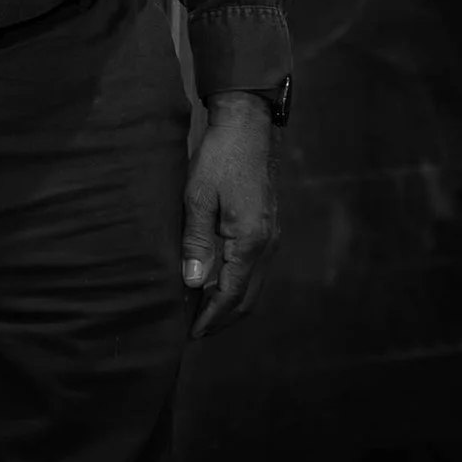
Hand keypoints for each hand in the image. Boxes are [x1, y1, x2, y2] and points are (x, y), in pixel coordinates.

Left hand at [182, 90, 278, 337]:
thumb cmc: (219, 158)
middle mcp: (267, 245)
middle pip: (248, 299)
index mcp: (250, 240)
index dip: (210, 317)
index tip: (190, 333)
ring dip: (230, 304)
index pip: (231, 295)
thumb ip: (196, 242)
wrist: (247, 128)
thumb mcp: (197, 198)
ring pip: (254, 287)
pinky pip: (255, 270)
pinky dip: (237, 286)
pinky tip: (216, 284)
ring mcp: (271, 238)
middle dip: (222, 319)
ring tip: (201, 313)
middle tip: (194, 331)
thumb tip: (194, 283)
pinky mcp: (268, 229)